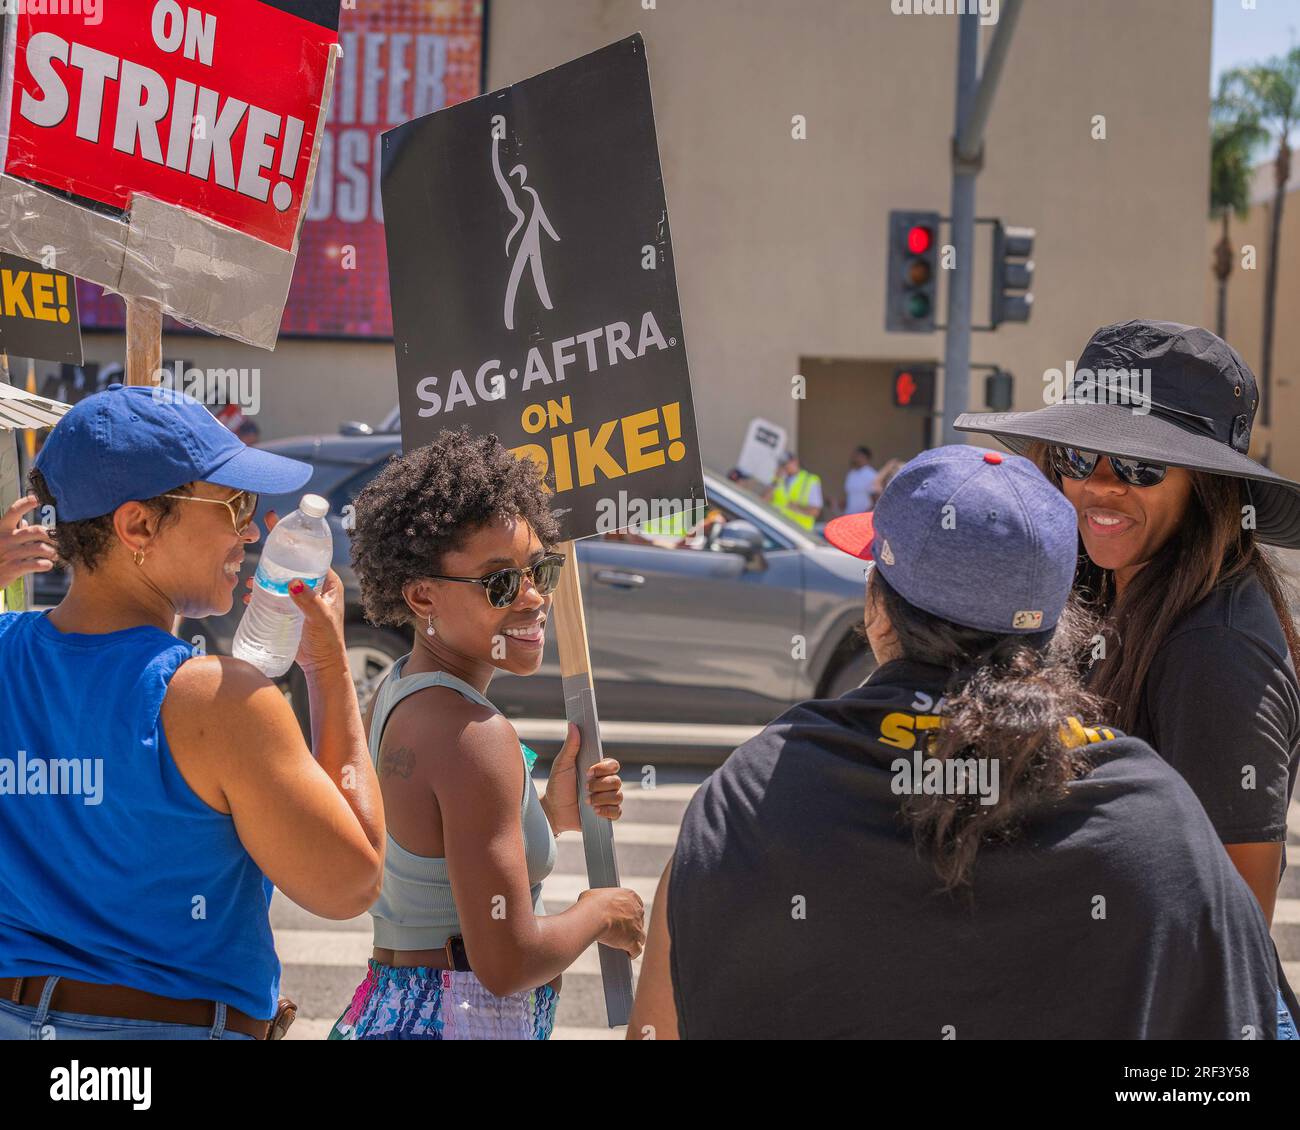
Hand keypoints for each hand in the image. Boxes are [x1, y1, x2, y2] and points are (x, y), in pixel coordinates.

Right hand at [0, 495, 57, 590]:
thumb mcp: (1, 540)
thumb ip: (13, 531)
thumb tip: (25, 522)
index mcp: (2, 529)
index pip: (14, 511)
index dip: (25, 504)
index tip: (37, 499)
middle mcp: (6, 539)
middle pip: (37, 531)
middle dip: (52, 536)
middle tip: (59, 542)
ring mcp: (10, 553)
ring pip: (41, 548)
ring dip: (52, 552)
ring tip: (54, 555)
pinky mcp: (13, 568)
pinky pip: (36, 564)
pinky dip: (46, 564)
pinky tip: (48, 565)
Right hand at [241, 509, 346, 675]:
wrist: (320, 666)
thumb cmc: (326, 642)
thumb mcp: (319, 619)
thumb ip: (308, 602)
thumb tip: (293, 582)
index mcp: (327, 582)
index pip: (311, 553)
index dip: (295, 537)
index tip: (280, 522)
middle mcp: (314, 586)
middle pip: (292, 562)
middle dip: (275, 554)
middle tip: (258, 543)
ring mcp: (300, 598)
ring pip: (279, 578)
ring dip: (264, 575)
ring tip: (250, 580)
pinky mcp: (288, 610)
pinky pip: (272, 595)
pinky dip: (260, 592)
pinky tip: (248, 596)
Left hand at [542, 722, 622, 833]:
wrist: (553, 811)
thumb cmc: (557, 786)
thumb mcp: (562, 765)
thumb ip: (570, 746)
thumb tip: (573, 725)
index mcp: (597, 770)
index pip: (613, 765)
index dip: (604, 769)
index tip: (588, 772)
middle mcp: (605, 783)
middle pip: (617, 781)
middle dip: (600, 785)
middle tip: (585, 788)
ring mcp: (606, 799)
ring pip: (618, 796)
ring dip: (601, 799)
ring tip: (587, 802)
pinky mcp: (606, 814)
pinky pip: (617, 812)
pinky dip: (607, 811)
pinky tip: (595, 811)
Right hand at [579, 887, 644, 957]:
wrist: (594, 916)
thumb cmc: (591, 904)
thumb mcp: (593, 895)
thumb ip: (599, 899)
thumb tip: (592, 902)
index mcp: (630, 896)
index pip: (636, 903)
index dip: (630, 911)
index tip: (624, 916)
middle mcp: (637, 910)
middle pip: (639, 920)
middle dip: (632, 926)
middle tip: (622, 930)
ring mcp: (637, 926)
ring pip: (641, 936)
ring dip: (635, 940)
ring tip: (626, 944)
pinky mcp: (633, 940)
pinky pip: (637, 950)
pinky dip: (633, 953)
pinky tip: (629, 955)